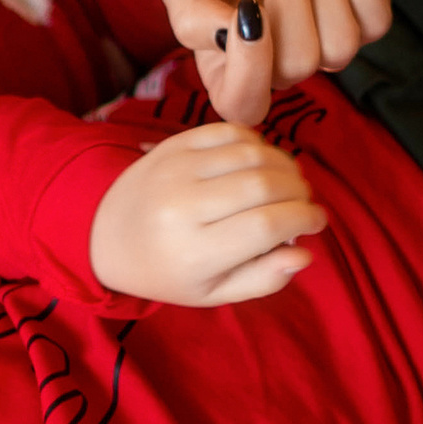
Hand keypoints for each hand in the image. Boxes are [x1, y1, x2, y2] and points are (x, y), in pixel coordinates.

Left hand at [89, 122, 328, 307]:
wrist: (106, 234)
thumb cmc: (168, 270)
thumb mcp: (212, 292)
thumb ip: (261, 279)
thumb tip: (304, 255)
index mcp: (192, 252)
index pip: (265, 226)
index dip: (303, 219)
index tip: (317, 223)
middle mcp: (181, 207)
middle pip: (263, 186)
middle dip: (299, 192)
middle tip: (305, 204)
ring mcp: (174, 169)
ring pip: (251, 153)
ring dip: (284, 165)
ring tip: (289, 184)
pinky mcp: (172, 144)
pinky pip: (229, 131)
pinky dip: (257, 144)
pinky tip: (261, 163)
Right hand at [155, 0, 392, 125]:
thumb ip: (190, 13)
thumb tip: (224, 40)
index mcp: (226, 60)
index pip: (242, 105)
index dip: (251, 69)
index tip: (248, 8)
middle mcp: (276, 61)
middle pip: (298, 66)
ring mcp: (322, 40)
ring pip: (340, 47)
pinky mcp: (362, 15)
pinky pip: (375, 23)